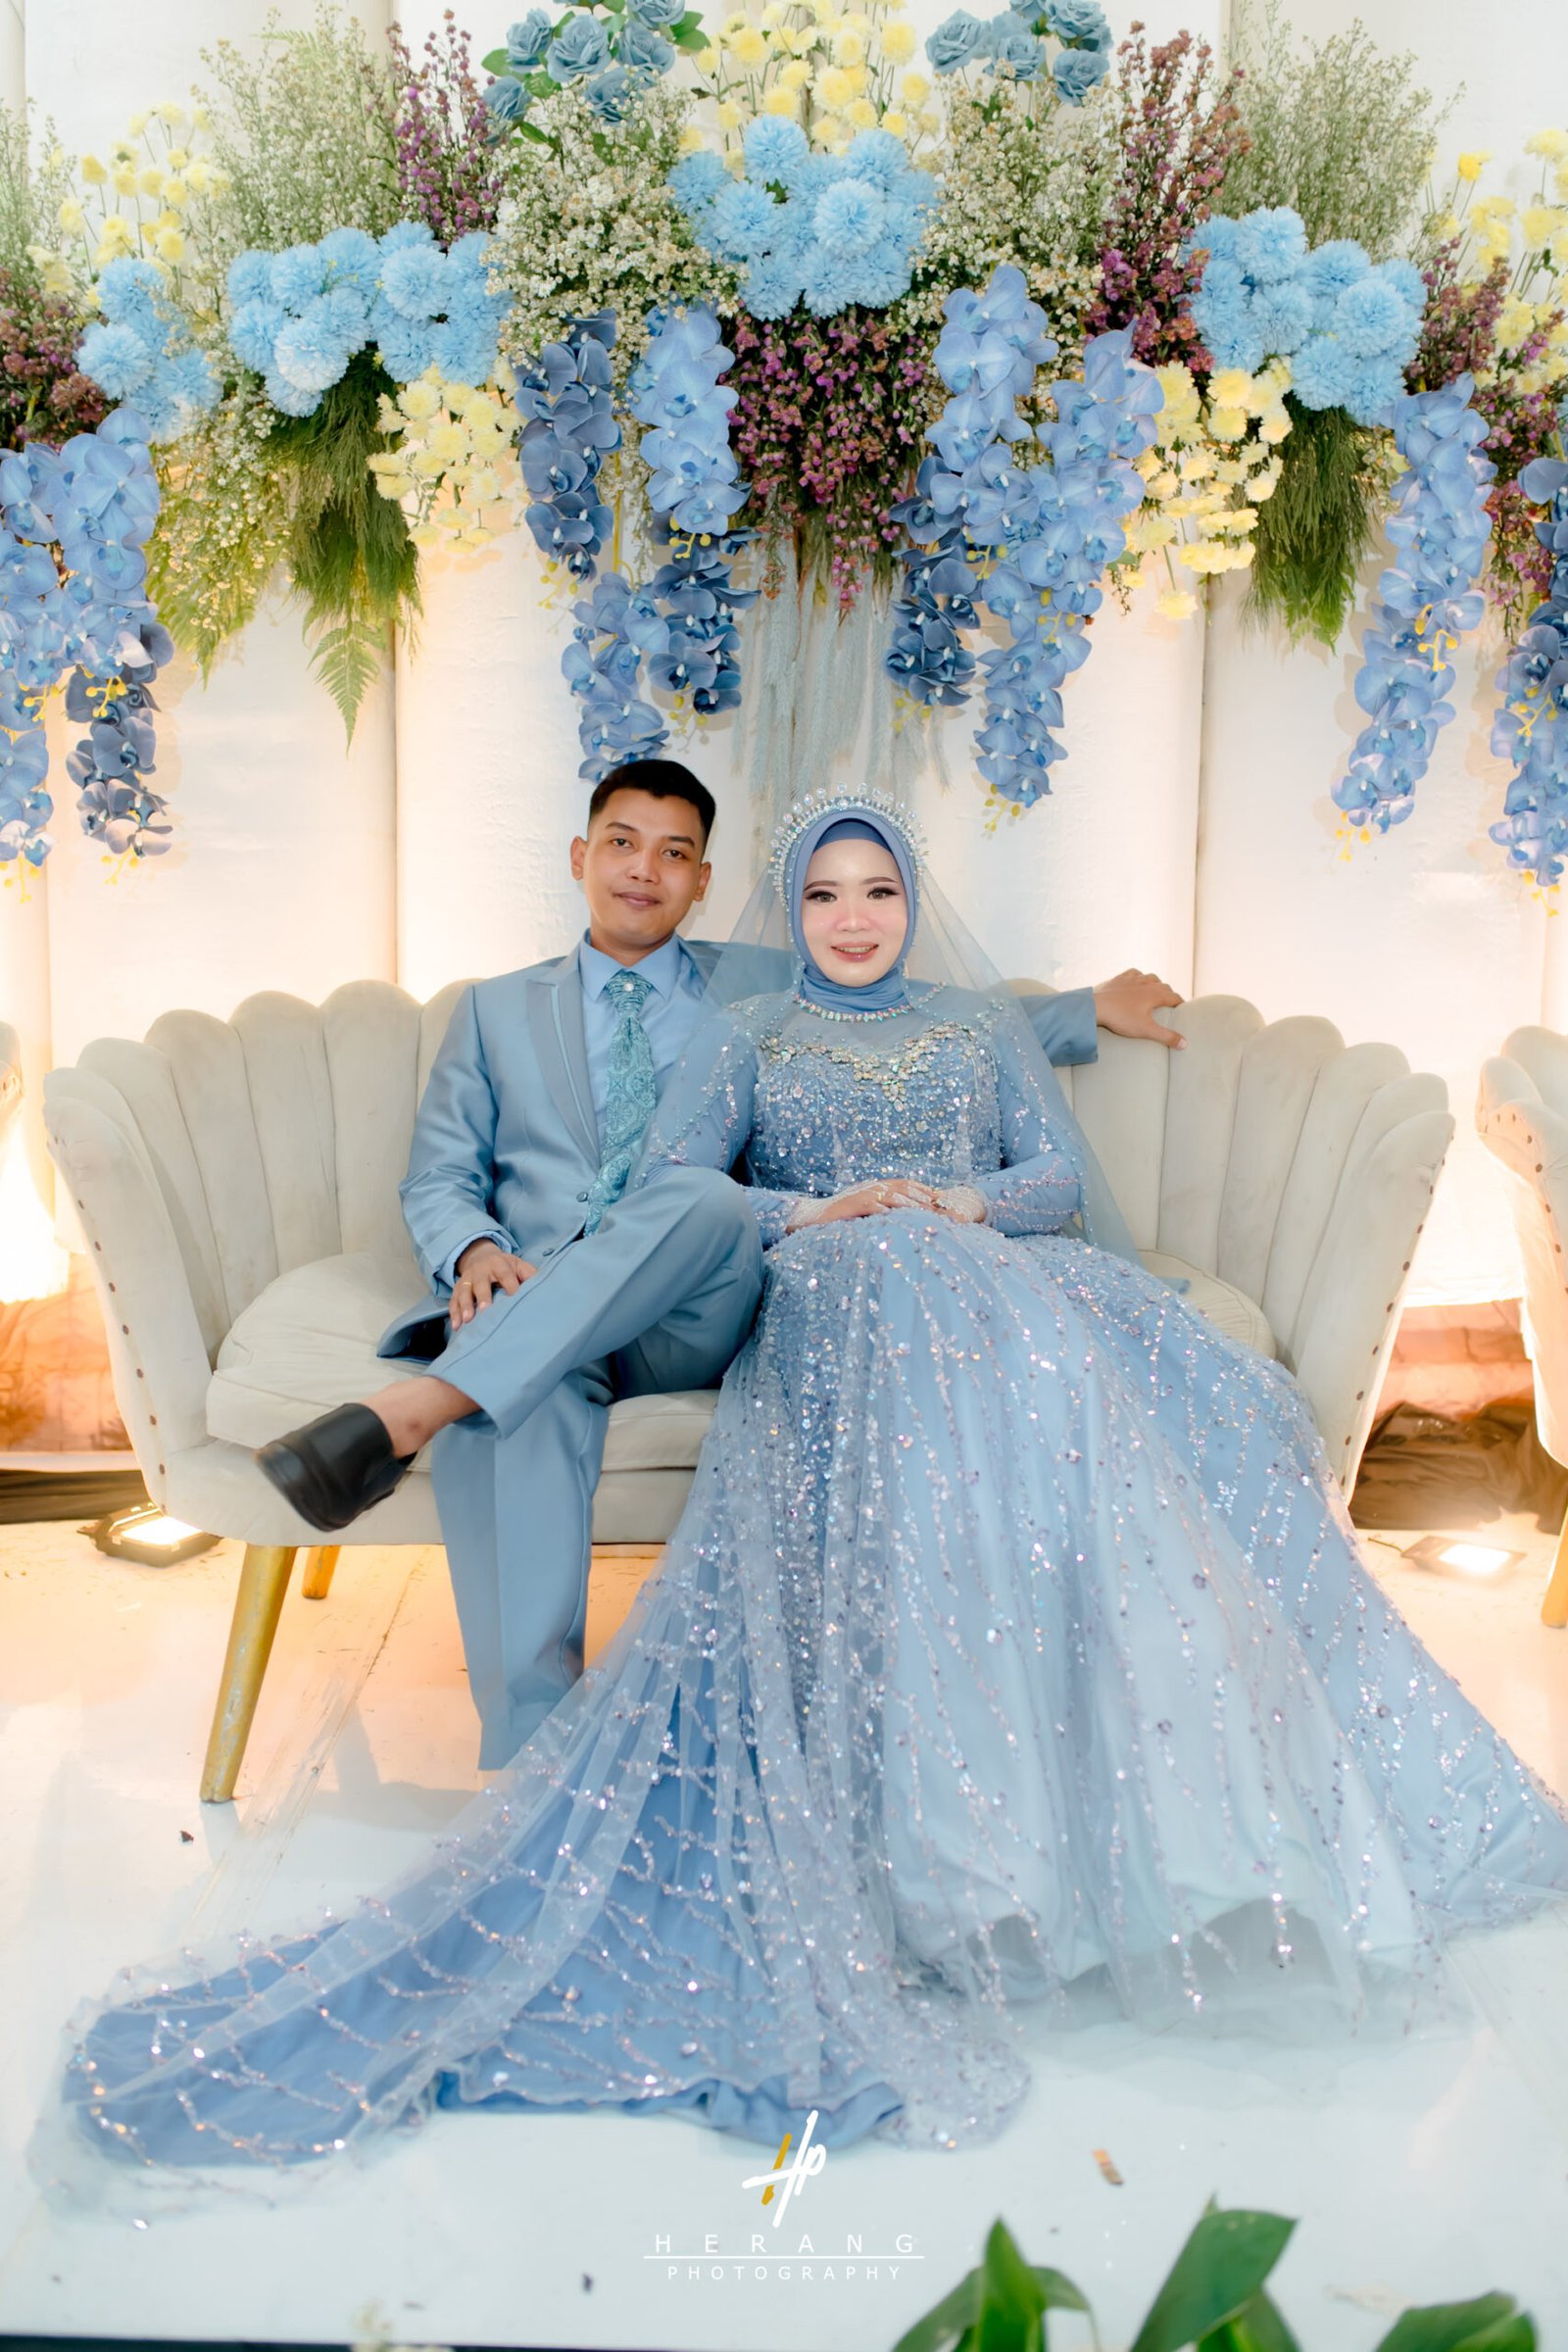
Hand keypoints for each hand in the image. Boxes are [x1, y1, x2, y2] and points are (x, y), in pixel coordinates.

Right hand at [450, 1239, 536, 1327]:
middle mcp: (481, 1270)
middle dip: (483, 1296)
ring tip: (468, 1320)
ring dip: (465, 1306)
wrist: (480, 1257)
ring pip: (463, 1292)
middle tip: (485, 1310)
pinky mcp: (457, 1288)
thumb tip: (545, 1289)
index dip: (511, 1287)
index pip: (506, 1275)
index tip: (515, 1300)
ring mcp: (467, 1279)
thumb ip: (530, 1275)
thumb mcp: (519, 1265)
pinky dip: (454, 1313)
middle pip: (481, 1283)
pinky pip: (453, 1300)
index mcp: (499, 1263)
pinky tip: (456, 1326)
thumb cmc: (505, 1267)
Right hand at [794, 1177, 943, 1227]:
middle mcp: (871, 1187)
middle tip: (940, 1207)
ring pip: (891, 1195)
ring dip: (910, 1202)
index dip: (923, 1189)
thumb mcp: (863, 1209)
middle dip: (923, 1197)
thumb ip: (880, 1208)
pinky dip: (886, 1209)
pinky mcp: (852, 1204)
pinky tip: (898, 1216)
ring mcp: (862, 1194)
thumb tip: (899, 1215)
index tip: (940, 1197)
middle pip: (903, 1188)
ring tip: (926, 1211)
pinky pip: (872, 1205)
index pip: (905, 1183)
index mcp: (875, 1186)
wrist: (811, 1215)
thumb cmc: (838, 1216)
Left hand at [1093, 968, 1185, 1047]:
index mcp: (1156, 994)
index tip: (1183, 1009)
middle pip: (1165, 987)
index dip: (1180, 1003)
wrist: (1096, 1007)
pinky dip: (1139, 977)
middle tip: (1170, 1005)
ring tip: (1156, 992)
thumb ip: (1166, 1037)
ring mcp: (1133, 979)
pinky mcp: (1120, 979)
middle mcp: (1147, 983)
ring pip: (1151, 977)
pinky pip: (1134, 973)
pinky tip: (1137, 981)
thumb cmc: (1121, 1018)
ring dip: (1156, 984)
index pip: (1175, 997)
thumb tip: (1184, 1044)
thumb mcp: (1146, 1030)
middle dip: (1169, 995)